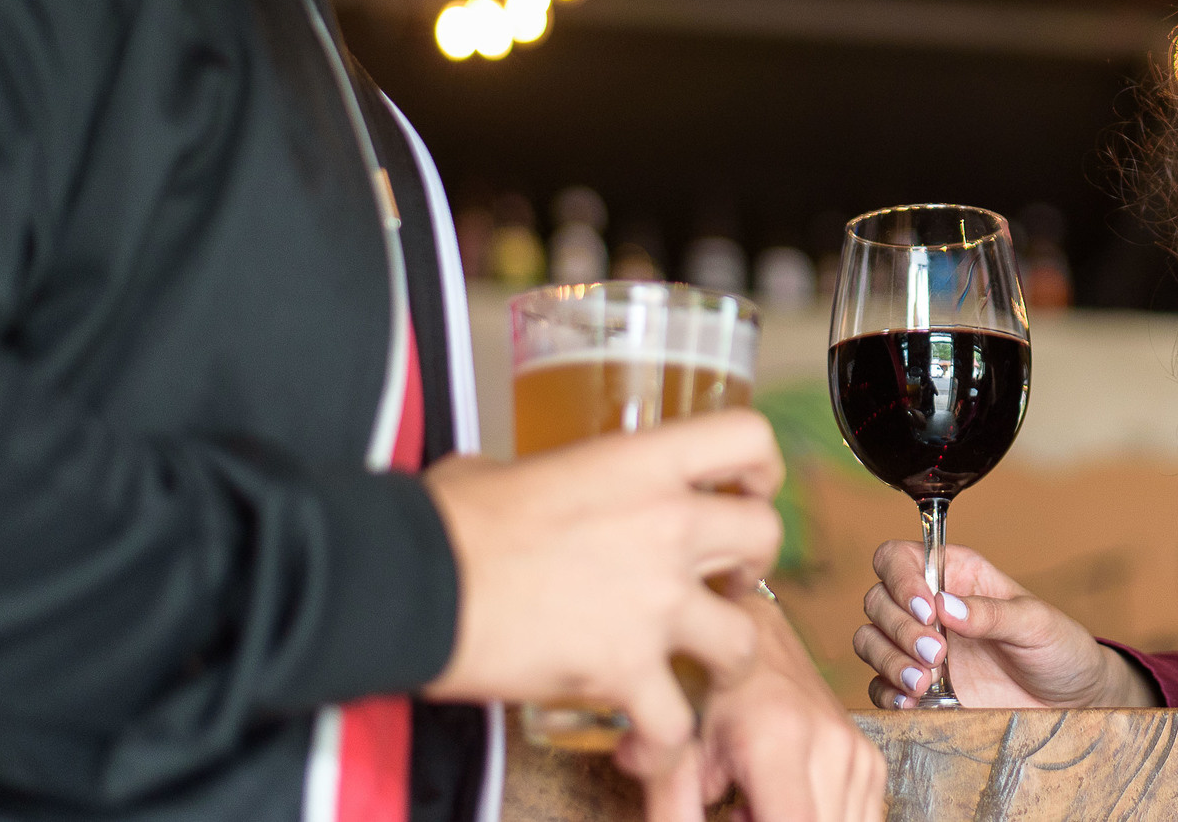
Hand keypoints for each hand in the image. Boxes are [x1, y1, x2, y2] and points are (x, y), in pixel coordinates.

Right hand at [421, 409, 784, 783]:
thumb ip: (543, 476)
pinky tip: (641, 739)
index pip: (748, 438)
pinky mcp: (624, 670)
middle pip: (765, 536)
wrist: (412, 583)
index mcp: (640, 464)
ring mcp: (653, 601)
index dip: (760, 467)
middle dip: (752, 564)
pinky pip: (678, 720)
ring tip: (697, 667)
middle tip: (721, 582)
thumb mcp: (502, 469)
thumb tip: (520, 485)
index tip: (749, 490)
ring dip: (726, 658)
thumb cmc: (445, 524)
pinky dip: (664, 740)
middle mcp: (664, 526)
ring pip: (745, 637)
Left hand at [634, 594, 884, 821]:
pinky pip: (858, 818)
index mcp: (779, 739)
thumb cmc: (716, 691)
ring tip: (759, 805)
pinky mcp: (871, 763)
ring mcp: (857, 754)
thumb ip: (675, 797)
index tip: (738, 818)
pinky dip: (821, 820)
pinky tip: (784, 803)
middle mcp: (830, 745)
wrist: (762, 641)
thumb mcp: (685, 747)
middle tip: (742, 811)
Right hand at [855, 542, 1157, 709]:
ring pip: (870, 640)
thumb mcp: (1037, 624)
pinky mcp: (920, 687)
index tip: (925, 609)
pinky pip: (880, 685)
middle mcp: (931, 607)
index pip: (899, 559)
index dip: (900, 579)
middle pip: (878, 600)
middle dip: (900, 628)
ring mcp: (921, 648)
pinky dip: (886, 692)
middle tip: (937, 653)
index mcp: (956, 574)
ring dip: (889, 660)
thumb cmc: (1059, 649)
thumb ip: (992, 613)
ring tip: (925, 683)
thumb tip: (944, 605)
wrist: (1070, 701)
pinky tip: (911, 701)